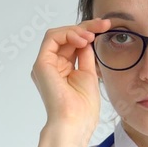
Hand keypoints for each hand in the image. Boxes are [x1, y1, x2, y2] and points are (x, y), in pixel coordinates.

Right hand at [31, 18, 110, 145]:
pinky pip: (52, 38)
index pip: (74, 43)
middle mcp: (51, 65)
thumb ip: (86, 55)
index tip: (106, 27)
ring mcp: (45, 64)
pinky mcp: (41, 64)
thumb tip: (88, 38)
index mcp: (62, 69)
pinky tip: (83, 39)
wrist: (76, 122)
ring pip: (59, 34)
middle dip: (87, 27)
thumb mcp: (89, 74)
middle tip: (104, 24)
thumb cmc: (83, 107)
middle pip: (67, 37)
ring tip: (93, 34)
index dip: (89, 32)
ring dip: (78, 29)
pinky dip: (68, 34)